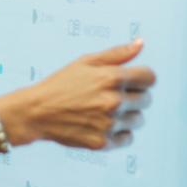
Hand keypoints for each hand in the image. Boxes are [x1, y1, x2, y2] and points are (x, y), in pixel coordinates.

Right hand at [0, 39, 155, 149]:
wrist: (36, 112)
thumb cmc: (60, 84)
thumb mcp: (85, 62)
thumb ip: (116, 54)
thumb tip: (140, 43)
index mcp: (112, 78)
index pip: (150, 78)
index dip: (141, 78)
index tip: (131, 81)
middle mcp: (114, 102)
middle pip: (146, 100)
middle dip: (134, 96)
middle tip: (112, 96)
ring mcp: (109, 124)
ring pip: (138, 120)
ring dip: (127, 115)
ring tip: (105, 111)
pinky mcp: (103, 142)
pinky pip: (127, 138)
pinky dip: (119, 132)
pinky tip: (102, 124)